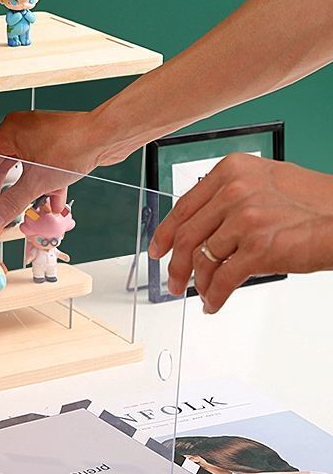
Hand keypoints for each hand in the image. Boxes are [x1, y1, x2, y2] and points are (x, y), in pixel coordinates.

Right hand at [0, 110, 101, 228]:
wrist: (107, 136)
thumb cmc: (72, 145)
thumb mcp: (37, 181)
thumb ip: (13, 202)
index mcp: (10, 131)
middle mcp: (22, 131)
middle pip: (4, 166)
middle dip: (2, 191)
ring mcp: (41, 137)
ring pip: (26, 169)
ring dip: (27, 191)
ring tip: (23, 210)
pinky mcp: (57, 145)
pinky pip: (44, 168)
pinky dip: (46, 185)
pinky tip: (52, 204)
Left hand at [148, 153, 332, 312]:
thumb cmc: (316, 202)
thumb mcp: (266, 181)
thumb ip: (231, 194)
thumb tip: (205, 221)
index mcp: (230, 171)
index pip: (184, 206)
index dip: (166, 232)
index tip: (158, 248)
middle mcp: (233, 191)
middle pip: (188, 234)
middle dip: (176, 264)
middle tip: (172, 280)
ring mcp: (245, 219)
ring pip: (204, 258)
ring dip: (197, 282)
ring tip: (197, 292)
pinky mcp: (259, 248)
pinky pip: (223, 278)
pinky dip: (214, 295)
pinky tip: (214, 302)